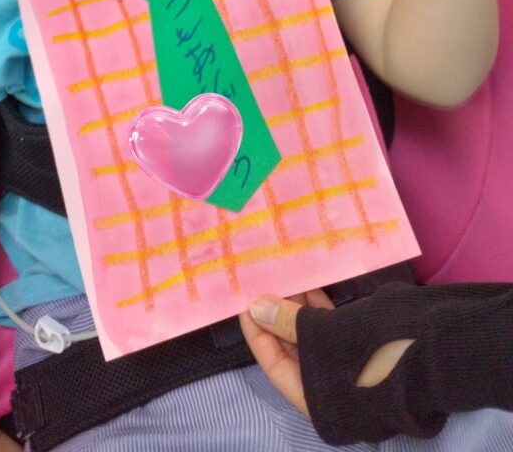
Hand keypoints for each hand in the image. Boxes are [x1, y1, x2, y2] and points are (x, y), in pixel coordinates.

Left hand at [239, 293, 413, 416]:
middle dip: (279, 317)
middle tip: (264, 285)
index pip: (276, 368)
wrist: (441, 349)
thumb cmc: (375, 350)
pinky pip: (336, 333)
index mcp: (321, 406)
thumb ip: (287, 323)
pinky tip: (312, 286)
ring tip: (286, 279)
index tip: (244, 303)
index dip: (258, 334)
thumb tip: (256, 309)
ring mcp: (353, 374)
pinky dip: (322, 311)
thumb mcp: (324, 336)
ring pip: (316, 340)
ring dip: (299, 310)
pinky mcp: (369, 353)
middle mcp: (335, 396)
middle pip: (295, 353)